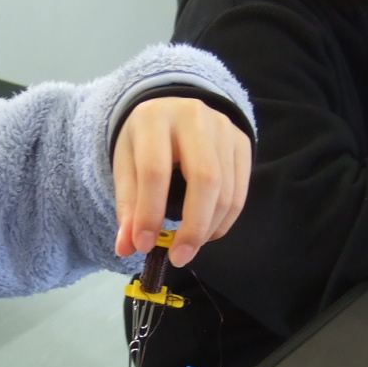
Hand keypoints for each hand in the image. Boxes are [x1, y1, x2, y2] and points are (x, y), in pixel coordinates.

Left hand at [113, 98, 250, 266]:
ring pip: (226, 189)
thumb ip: (127, 205)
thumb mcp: (125, 165)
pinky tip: (207, 232)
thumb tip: (127, 247)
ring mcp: (224, 127)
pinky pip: (240, 190)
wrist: (171, 109)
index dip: (150, 212)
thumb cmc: (144, 142)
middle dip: (193, 226)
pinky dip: (225, 220)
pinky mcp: (242, 141)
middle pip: (205, 179)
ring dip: (209, 227)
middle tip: (179, 257)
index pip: (155, 170)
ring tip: (189, 246)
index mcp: (154, 118)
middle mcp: (194, 116)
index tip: (143, 245)